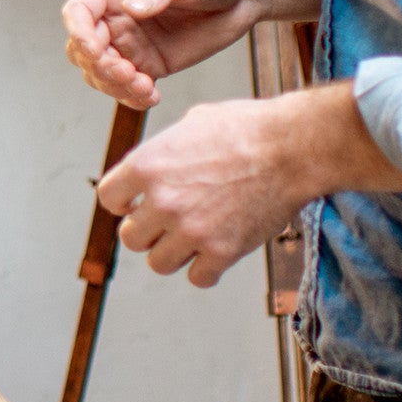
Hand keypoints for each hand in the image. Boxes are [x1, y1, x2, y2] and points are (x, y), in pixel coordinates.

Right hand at [62, 0, 261, 107]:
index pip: (78, 12)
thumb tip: (130, 9)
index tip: (97, 50)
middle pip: (82, 49)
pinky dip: (132, 98)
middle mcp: (114, 15)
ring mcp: (130, 42)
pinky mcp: (149, 64)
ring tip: (145, 87)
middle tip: (128, 73)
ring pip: (99, 74)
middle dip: (98, 66)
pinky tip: (152, 97)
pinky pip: (128, 88)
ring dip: (114, 86)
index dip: (80, 33)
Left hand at [97, 84, 401, 286]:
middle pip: (131, 238)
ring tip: (192, 238)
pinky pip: (197, 278)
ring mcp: (191, 230)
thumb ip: (166, 149)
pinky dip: (205, 270)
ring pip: (158, 263)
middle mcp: (162, 201)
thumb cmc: (248, 128)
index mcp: (148, 165)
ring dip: (173, 253)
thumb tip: (158, 161)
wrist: (293, 148)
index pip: (108, 198)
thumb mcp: (194, 122)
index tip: (135, 204)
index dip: (122, 202)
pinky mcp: (222, 252)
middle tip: (169, 223)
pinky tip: (215, 253)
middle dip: (148, 231)